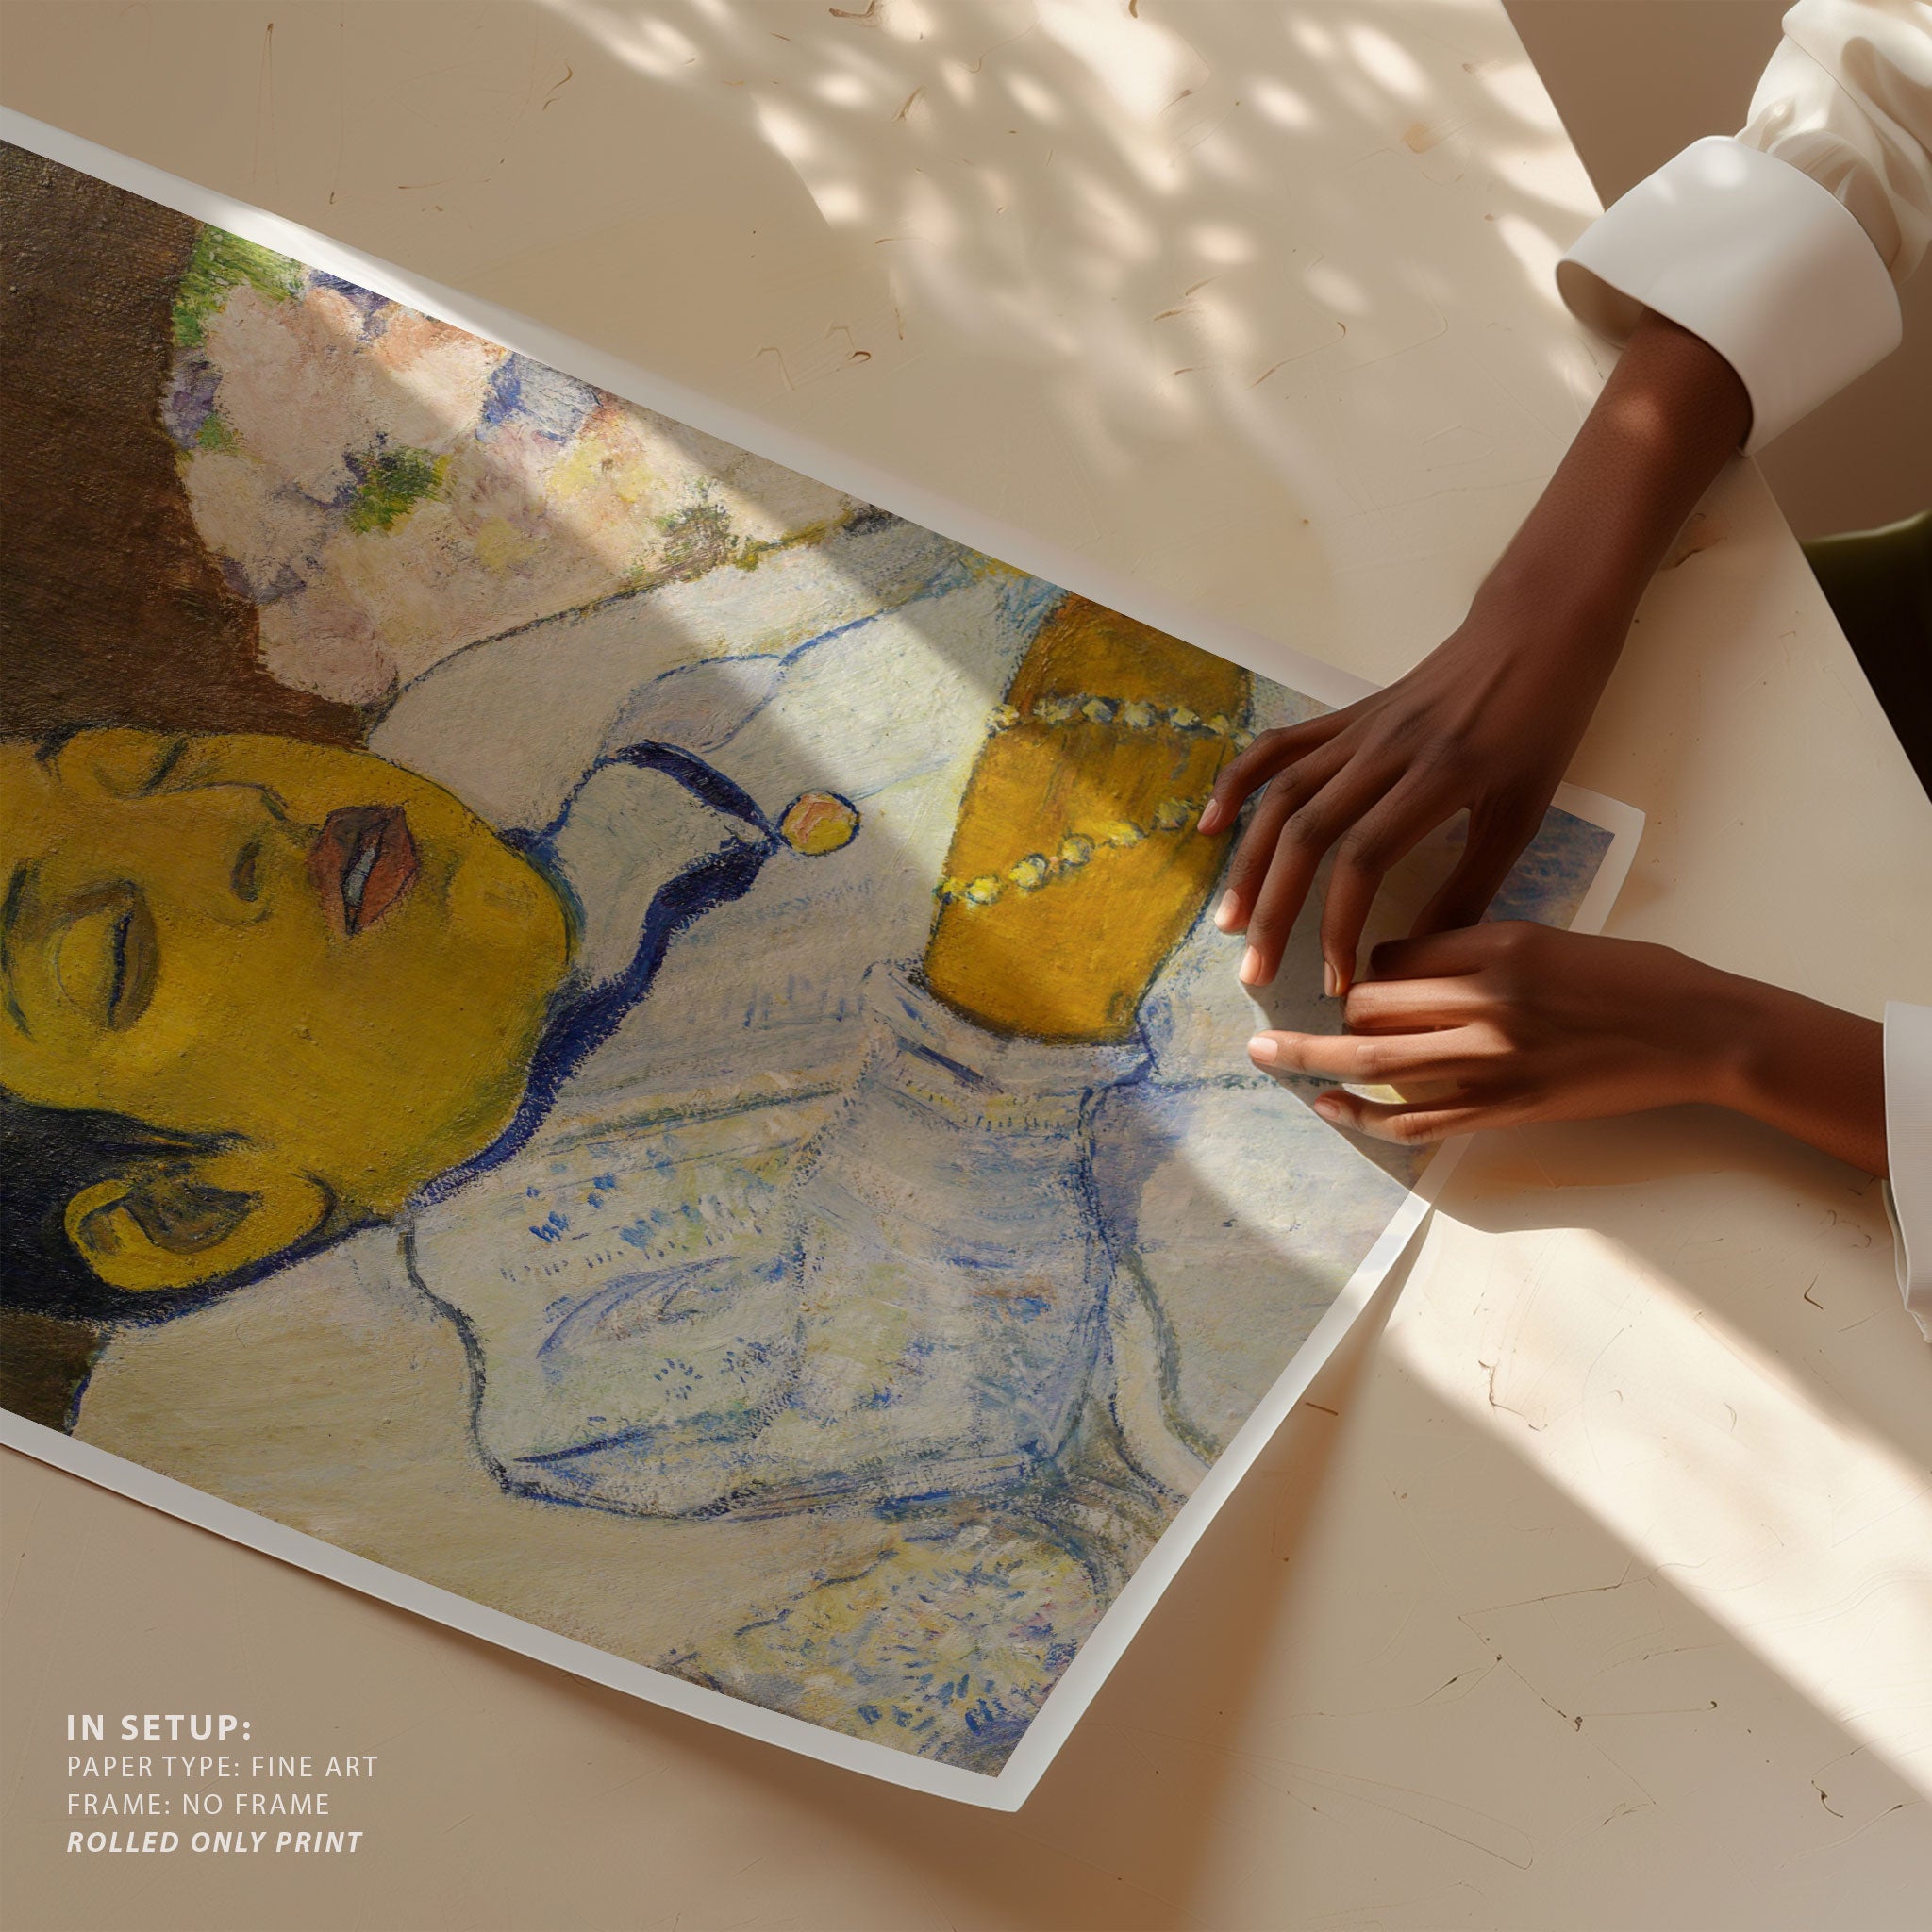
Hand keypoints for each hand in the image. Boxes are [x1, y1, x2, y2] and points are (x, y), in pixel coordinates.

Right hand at [1198, 589, 1621, 994]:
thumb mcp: (1523, 811)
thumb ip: (1472, 884)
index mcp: (1438, 776)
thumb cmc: (1542, 723)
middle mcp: (1386, 750)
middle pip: (1307, 834)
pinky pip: (1279, 748)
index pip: (1363, 859)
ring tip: (1230, 921)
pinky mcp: (1345, 716)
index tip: (1337, 982)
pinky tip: (1210, 826)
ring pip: (1283, 797)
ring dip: (1248, 864)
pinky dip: (1238, 784)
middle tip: (1257, 971)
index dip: (1339, 926)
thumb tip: (1422, 952)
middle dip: (1276, 910)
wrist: (1535, 629)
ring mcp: (1358, 728)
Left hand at [1246, 924, 1887, 1175]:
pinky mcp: (1505, 1109)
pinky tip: (1329, 1106)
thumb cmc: (1632, 977)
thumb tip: (1401, 966)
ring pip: (1375, 1060)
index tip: (1362, 976)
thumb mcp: (1547, 939)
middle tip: (1296, 1015)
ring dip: (1312, 1058)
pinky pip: (1416, 1119)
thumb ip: (1475, 950)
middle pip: (1370, 1003)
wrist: (1698, 1032)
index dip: (1367, 966)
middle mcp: (1485, 1001)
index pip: (1394, 952)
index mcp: (1496, 945)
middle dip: (1334, 1012)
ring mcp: (1493, 1061)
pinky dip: (1363, 1114)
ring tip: (1265, 1054)